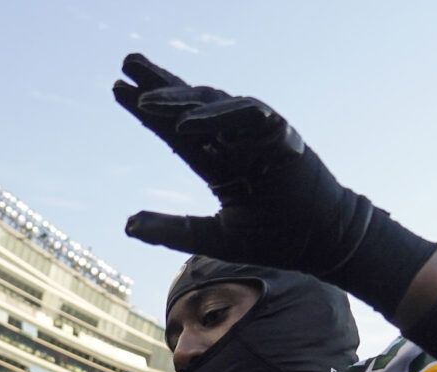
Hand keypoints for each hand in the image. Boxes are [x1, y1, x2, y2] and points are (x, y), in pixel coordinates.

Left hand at [113, 53, 370, 274]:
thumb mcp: (213, 236)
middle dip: (160, 85)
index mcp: (221, 164)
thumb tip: (127, 225)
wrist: (321, 243)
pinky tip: (186, 122)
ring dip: (180, 98)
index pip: (178, 133)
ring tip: (144, 98)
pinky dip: (218, 115)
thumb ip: (172, 228)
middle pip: (192, 107)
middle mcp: (237, 144)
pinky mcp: (280, 133)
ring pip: (214, 105)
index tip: (116, 89)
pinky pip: (246, 113)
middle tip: (126, 62)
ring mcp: (258, 136)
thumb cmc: (275, 239)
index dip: (148, 113)